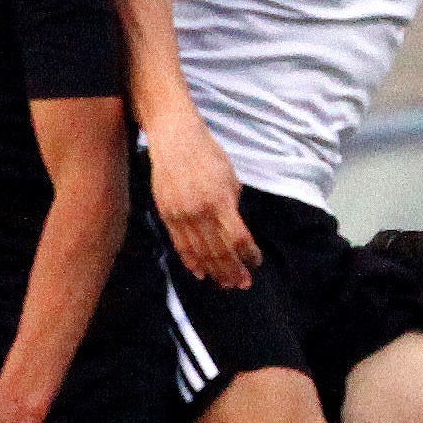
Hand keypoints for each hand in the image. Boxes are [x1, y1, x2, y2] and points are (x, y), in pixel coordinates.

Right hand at [147, 110, 262, 288]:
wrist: (174, 139)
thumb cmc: (207, 153)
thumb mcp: (229, 176)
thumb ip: (232, 204)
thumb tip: (234, 228)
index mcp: (220, 201)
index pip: (238, 238)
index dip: (249, 255)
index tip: (256, 262)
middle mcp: (200, 212)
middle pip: (219, 251)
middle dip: (233, 270)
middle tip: (242, 283)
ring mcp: (181, 215)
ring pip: (199, 252)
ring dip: (214, 271)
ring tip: (224, 284)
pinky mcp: (166, 215)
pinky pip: (180, 244)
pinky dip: (191, 261)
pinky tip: (200, 272)